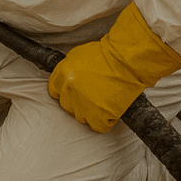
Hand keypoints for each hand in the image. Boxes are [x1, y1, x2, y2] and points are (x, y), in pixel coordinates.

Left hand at [48, 3, 180, 132]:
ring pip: (80, 117)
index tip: (73, 93)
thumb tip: (66, 77)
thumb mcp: (78, 54)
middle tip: (91, 98)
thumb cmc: (106, 54)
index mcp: (63, 73)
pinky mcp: (99, 114)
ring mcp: (83, 103)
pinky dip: (104, 122)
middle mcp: (69, 89)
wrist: (126, 60)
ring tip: (102, 104)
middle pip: (66, 106)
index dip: (64, 92)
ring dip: (90, 113)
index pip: (54, 90)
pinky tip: (110, 114)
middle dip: (77, 103)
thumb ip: (68, 67)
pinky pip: (97, 126)